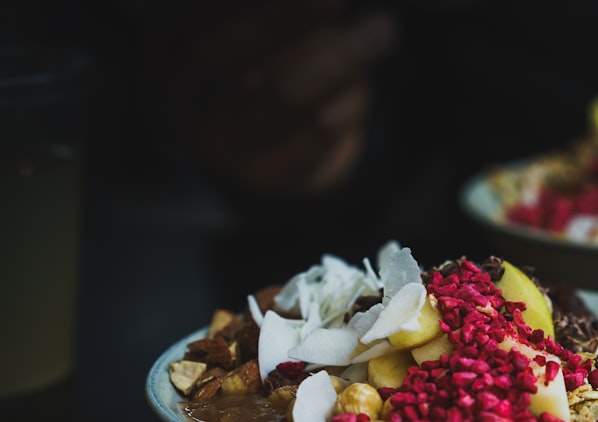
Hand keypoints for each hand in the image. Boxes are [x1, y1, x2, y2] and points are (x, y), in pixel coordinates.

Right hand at [143, 0, 397, 196]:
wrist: (269, 148)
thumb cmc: (258, 60)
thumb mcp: (244, 29)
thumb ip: (259, 10)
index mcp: (160, 56)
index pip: (193, 18)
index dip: (254, 5)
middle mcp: (177, 104)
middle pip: (228, 55)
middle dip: (288, 17)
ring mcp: (219, 147)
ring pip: (284, 96)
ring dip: (341, 57)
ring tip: (384, 28)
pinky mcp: (265, 175)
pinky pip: (315, 133)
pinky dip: (348, 99)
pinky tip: (364, 77)